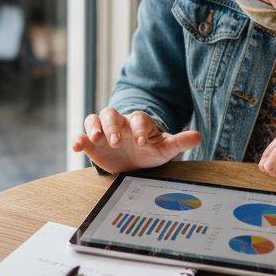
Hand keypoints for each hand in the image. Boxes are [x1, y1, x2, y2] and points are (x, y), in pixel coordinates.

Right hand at [71, 108, 201, 173]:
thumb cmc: (149, 151)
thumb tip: (199, 136)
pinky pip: (82, 135)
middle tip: (116, 142)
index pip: (138, 118)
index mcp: (138, 122)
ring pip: (94, 118)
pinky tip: (77, 147)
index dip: (139, 128)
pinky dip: (78, 139)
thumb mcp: (164, 149)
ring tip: (96, 139)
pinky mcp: (91, 142)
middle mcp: (119, 123)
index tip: (141, 142)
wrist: (133, 161)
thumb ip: (179, 142)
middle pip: (111, 114)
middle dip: (113, 127)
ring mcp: (103, 131)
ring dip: (94, 127)